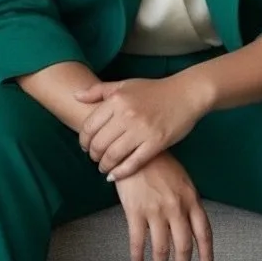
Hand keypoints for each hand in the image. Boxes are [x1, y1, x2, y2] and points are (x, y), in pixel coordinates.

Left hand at [74, 73, 208, 180]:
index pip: (89, 126)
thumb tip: (75, 96)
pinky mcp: (156, 143)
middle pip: (99, 143)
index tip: (85, 146)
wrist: (186, 94)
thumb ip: (99, 90)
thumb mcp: (125, 84)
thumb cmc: (153, 90)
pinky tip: (115, 175)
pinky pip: (133, 163)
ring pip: (113, 155)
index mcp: (117, 100)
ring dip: (104, 165)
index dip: (84, 140)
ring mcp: (141, 130)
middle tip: (94, 158)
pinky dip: (121, 172)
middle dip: (93, 155)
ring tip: (104, 167)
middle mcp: (127, 115)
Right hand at [113, 150, 213, 260]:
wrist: (135, 150)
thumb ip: (188, 202)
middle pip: (184, 245)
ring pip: (162, 248)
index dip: (206, 253)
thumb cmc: (158, 162)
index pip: (204, 232)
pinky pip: (138, 242)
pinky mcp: (136, 211)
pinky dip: (138, 257)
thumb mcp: (182, 179)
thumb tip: (190, 224)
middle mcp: (176, 207)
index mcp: (191, 198)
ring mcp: (156, 210)